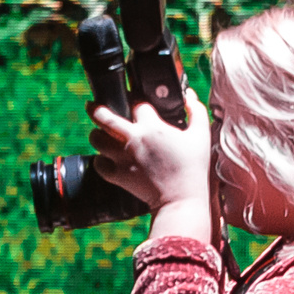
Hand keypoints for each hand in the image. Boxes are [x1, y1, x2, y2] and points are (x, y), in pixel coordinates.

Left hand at [89, 89, 212, 213]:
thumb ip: (196, 110)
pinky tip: (105, 158)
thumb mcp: (200, 135)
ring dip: (97, 134)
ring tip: (99, 133)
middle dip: (96, 109)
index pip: (136, 103)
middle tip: (93, 106)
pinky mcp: (118, 176)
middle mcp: (133, 140)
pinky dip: (99, 160)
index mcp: (152, 127)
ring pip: (97, 140)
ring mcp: (123, 159)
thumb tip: (189, 95)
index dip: (135, 99)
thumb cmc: (193, 167)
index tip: (136, 102)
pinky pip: (99, 164)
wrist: (181, 199)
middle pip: (105, 117)